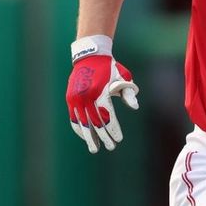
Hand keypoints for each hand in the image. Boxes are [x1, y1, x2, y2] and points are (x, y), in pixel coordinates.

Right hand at [66, 35, 139, 152]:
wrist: (90, 56)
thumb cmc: (110, 68)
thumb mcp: (123, 77)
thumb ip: (128, 93)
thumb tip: (135, 107)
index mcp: (100, 92)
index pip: (107, 117)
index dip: (113, 130)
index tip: (118, 139)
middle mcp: (86, 97)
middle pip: (95, 123)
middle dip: (103, 137)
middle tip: (110, 147)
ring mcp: (76, 98)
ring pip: (82, 123)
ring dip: (89, 137)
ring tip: (95, 148)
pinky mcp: (70, 99)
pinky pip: (73, 117)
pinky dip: (79, 128)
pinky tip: (85, 136)